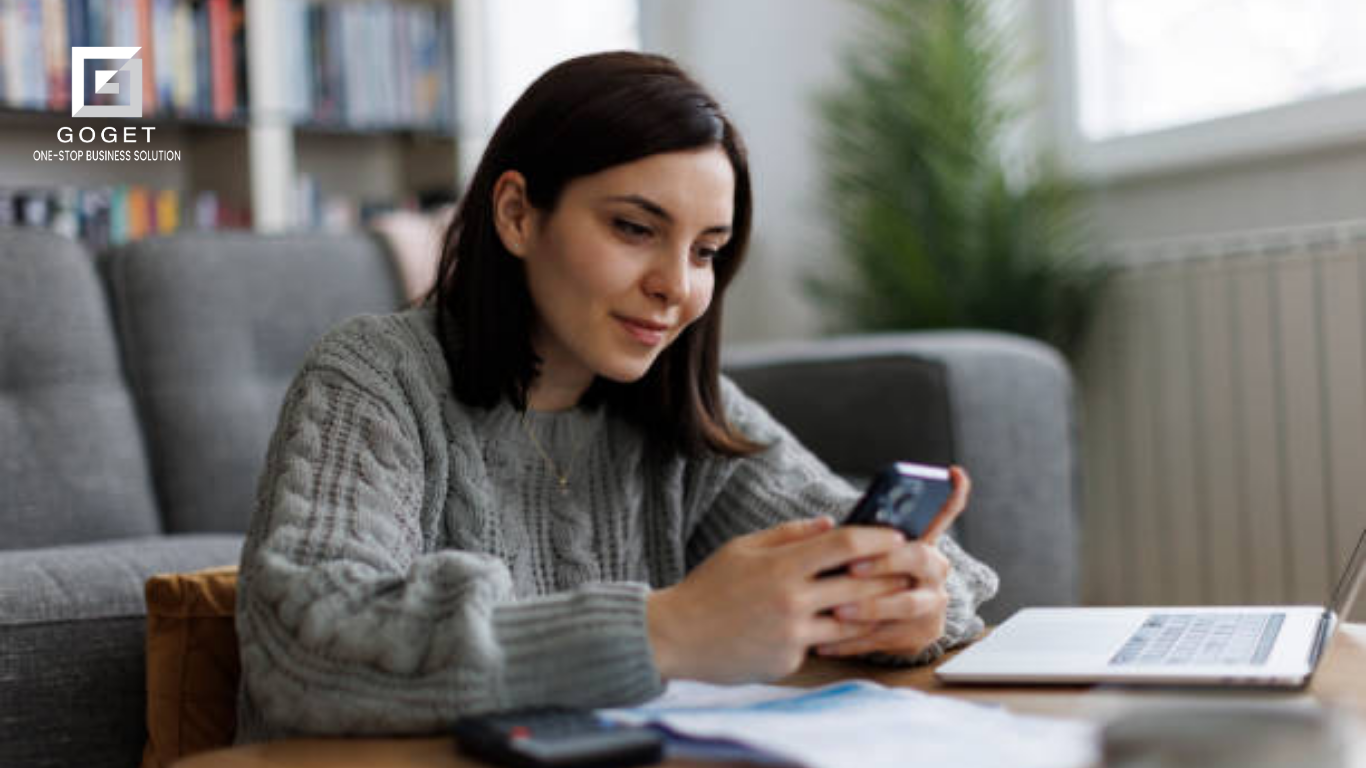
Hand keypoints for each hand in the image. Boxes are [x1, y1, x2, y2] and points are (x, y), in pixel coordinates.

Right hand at [647, 516, 908, 682]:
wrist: (676, 636)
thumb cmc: (709, 587)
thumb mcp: (743, 548)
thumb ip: (788, 534)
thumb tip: (830, 523)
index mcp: (781, 565)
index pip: (844, 545)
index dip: (877, 537)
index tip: (898, 535)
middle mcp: (792, 599)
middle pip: (860, 585)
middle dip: (891, 575)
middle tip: (913, 569)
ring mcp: (792, 633)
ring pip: (851, 621)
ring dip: (876, 610)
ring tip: (895, 600)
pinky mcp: (789, 660)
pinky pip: (822, 643)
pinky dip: (836, 634)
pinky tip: (851, 626)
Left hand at [815, 465, 970, 657]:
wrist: (878, 625)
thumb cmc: (860, 576)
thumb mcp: (858, 553)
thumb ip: (852, 538)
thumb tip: (826, 526)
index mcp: (922, 541)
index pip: (944, 511)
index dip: (953, 493)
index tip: (953, 473)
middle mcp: (935, 569)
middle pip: (920, 558)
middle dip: (885, 562)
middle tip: (853, 567)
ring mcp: (933, 603)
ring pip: (907, 604)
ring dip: (869, 607)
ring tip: (837, 610)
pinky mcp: (923, 633)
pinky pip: (889, 637)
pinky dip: (854, 640)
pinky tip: (826, 642)